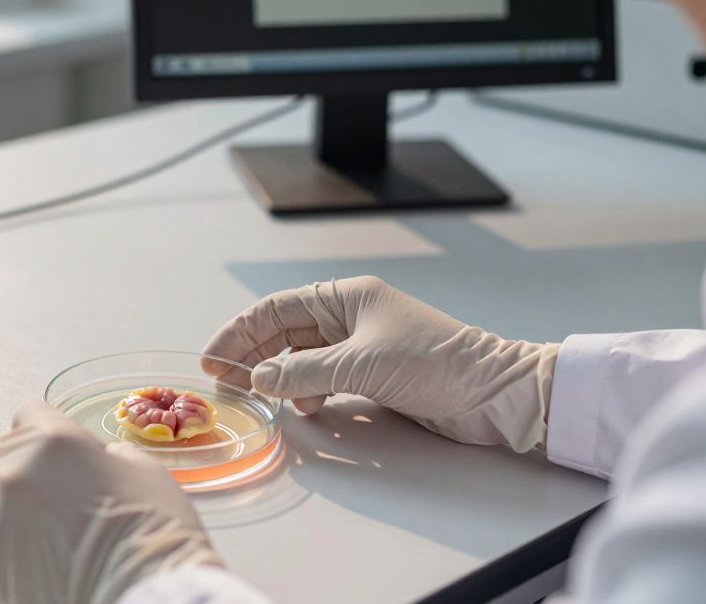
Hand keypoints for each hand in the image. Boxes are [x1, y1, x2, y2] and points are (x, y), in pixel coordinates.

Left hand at [0, 401, 222, 603]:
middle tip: (51, 494)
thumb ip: (106, 456)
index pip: (28, 414)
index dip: (46, 432)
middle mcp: (13, 471)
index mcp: (52, 441)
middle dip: (19, 466)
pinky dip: (4, 547)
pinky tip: (38, 560)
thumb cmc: (152, 533)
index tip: (59, 453)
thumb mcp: (143, 472)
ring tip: (45, 532)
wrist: (141, 596)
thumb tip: (98, 459)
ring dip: (7, 507)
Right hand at [203, 276, 557, 451]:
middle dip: (251, 356)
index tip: (212, 357)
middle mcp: (348, 316)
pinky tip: (305, 408)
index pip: (275, 309)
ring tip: (260, 398)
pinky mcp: (373, 375)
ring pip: (301, 359)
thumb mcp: (361, 364)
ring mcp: (360, 346)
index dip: (239, 331)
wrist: (493, 392)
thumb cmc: (435, 363)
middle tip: (223, 384)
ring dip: (278, 378)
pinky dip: (307, 393)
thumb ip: (303, 371)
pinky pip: (323, 380)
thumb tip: (259, 378)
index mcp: (345, 297)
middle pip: (283, 333)